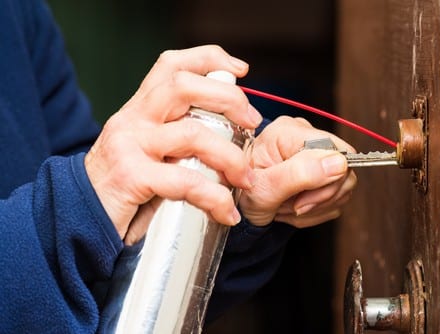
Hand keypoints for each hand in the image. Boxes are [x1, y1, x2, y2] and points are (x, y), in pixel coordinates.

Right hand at [84, 45, 262, 243]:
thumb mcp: (148, 152)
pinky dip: (214, 197)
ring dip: (230, 156)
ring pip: (192, 133)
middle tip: (253, 122)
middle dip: (228, 99)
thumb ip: (177, 138)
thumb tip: (231, 138)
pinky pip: (185, 180)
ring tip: (246, 179)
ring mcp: (129, 145)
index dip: (208, 59)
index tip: (240, 70)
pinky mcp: (130, 176)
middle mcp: (133, 119)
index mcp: (141, 109)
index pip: (172, 66)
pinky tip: (226, 212)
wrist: (78, 219)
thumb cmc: (124, 187)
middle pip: (183, 85)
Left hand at [239, 116, 356, 227]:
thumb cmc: (242, 193)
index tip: (300, 201)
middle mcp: (306, 137)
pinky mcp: (322, 172)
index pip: (337, 150)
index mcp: (290, 131)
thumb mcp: (264, 188)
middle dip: (319, 197)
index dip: (327, 181)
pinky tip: (295, 207)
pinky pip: (337, 196)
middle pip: (344, 170)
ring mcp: (316, 155)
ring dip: (317, 206)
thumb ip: (300, 174)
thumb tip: (338, 163)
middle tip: (292, 206)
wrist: (238, 206)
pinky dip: (318, 210)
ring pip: (343, 186)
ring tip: (289, 206)